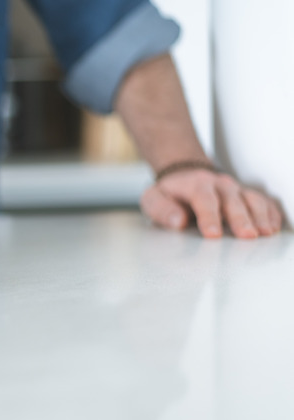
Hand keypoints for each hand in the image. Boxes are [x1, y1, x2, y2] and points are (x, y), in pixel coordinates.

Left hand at [140, 169, 282, 237]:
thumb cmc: (169, 193)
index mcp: (195, 184)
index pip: (204, 199)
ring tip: (266, 233)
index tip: (213, 234)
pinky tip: (273, 228)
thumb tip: (178, 221)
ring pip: (253, 199)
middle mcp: (220, 185)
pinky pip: (264, 202)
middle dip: (241, 218)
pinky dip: (271, 214)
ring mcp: (236, 189)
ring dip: (261, 216)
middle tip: (248, 236)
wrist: (184, 176)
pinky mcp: (247, 196)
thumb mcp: (153, 198)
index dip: (209, 216)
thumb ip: (161, 209)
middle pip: (233, 200)